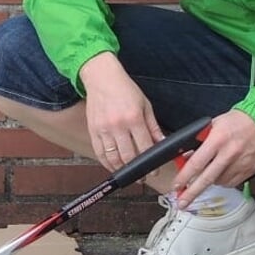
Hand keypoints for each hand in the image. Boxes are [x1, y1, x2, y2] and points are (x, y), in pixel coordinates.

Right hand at [79, 52, 162, 170]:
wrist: (101, 78)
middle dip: (137, 170)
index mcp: (133, 118)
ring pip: (112, 157)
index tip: (154, 170)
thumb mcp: (145, 105)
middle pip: (127, 155)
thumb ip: (153, 126)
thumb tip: (161, 142)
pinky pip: (99, 152)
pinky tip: (113, 166)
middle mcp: (117, 125)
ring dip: (121, 169)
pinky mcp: (92, 130)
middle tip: (143, 177)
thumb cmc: (125, 89)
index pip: (144, 147)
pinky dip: (106, 162)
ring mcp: (103, 129)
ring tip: (128, 174)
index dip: (150, 162)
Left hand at [169, 109, 254, 206]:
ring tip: (209, 171)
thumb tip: (185, 156)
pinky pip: (231, 183)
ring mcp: (240, 164)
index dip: (184, 177)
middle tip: (182, 203)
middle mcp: (229, 154)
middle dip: (192, 193)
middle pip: (206, 179)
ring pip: (218, 182)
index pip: (196, 163)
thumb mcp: (213, 125)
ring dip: (209, 181)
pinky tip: (222, 172)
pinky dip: (223, 181)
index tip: (176, 186)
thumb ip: (199, 141)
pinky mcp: (249, 171)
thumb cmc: (238, 122)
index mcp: (217, 140)